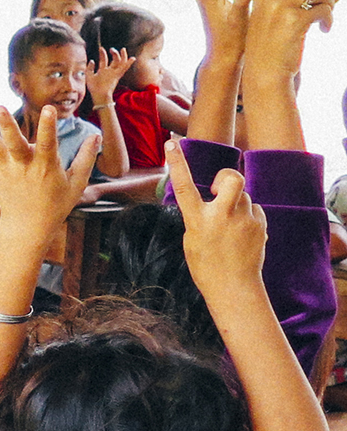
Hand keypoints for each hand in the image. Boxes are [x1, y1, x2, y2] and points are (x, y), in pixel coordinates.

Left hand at [0, 94, 97, 239]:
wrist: (27, 227)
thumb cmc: (55, 205)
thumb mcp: (77, 184)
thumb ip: (86, 158)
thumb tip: (97, 136)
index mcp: (45, 168)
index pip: (48, 144)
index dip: (49, 127)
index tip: (49, 109)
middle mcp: (22, 166)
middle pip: (12, 144)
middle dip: (6, 126)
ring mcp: (4, 168)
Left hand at [86, 47, 131, 104]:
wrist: (99, 95)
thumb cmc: (93, 88)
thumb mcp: (89, 76)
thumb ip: (89, 68)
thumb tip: (92, 60)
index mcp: (103, 71)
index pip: (104, 60)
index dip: (102, 54)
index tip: (101, 48)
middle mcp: (109, 72)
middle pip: (114, 61)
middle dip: (115, 53)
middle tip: (112, 49)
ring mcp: (114, 73)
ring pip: (120, 63)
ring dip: (122, 56)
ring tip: (122, 49)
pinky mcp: (117, 76)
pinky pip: (124, 69)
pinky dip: (128, 64)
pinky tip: (133, 58)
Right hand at [166, 138, 267, 301]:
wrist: (233, 287)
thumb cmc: (206, 266)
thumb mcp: (192, 239)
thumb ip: (200, 215)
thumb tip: (213, 199)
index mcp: (197, 220)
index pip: (184, 185)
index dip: (177, 162)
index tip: (171, 143)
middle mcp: (221, 216)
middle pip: (232, 178)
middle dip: (227, 177)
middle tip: (220, 187)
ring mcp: (244, 220)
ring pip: (244, 195)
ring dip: (237, 202)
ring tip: (230, 225)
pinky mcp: (260, 226)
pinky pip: (254, 209)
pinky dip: (248, 215)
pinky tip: (242, 234)